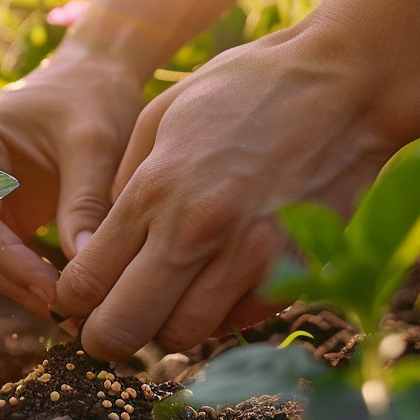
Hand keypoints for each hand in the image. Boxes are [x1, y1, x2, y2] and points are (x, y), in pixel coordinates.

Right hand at [0, 44, 146, 316]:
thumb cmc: (92, 98)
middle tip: (66, 313)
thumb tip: (85, 272)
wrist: (93, 77)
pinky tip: (65, 297)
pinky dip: (30, 275)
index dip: (8, 260)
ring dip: (22, 285)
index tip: (55, 290)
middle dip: (16, 280)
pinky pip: (1, 252)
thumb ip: (86, 203)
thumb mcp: (95, 144)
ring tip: (70, 313)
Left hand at [54, 23, 400, 359]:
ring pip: (182, 337)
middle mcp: (196, 232)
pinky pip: (240, 322)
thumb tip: (101, 241)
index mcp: (154, 191)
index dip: (71, 303)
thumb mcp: (161, 115)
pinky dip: (220, 316)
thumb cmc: (247, 87)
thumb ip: (125, 184)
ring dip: (165, 328)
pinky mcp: (296, 270)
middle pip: (124, 329)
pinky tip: (217, 286)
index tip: (76, 302)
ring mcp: (250, 257)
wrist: (348, 82)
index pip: (86, 283)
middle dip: (105, 338)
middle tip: (107, 330)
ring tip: (167, 301)